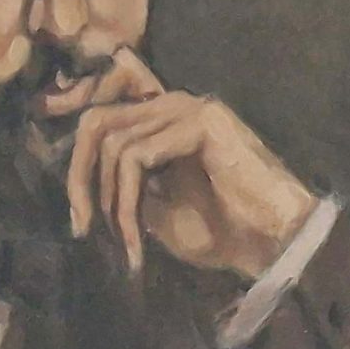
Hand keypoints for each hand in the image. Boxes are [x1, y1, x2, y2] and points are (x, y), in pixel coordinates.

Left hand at [67, 48, 319, 280]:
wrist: (272, 244)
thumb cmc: (221, 232)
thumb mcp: (154, 209)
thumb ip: (122, 186)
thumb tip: (79, 187)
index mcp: (161, 121)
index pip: (98, 121)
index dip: (76, 167)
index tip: (79, 221)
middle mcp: (172, 104)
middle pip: (94, 123)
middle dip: (79, 180)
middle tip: (83, 228)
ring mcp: (188, 107)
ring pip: (113, 144)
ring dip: (112, 204)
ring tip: (128, 244)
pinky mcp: (200, 121)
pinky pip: (136, 157)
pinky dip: (128, 203)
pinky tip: (138, 240)